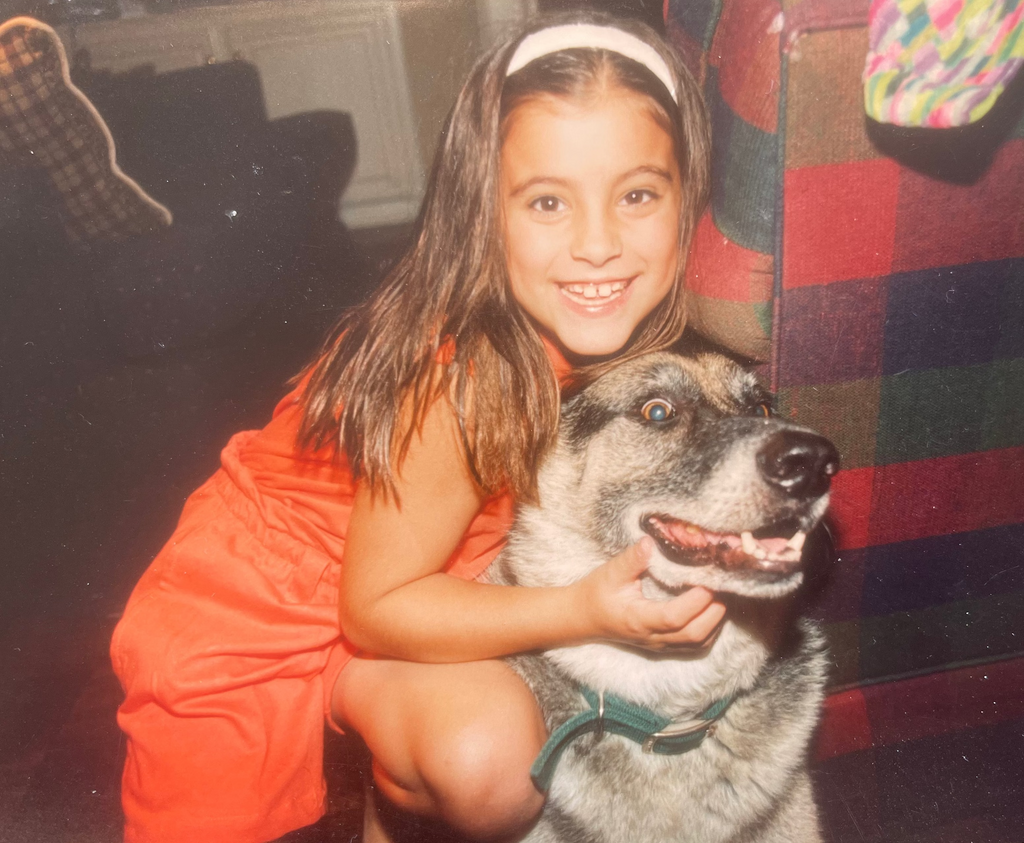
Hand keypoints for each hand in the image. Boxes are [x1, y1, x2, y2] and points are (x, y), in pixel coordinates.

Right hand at [572, 537, 725, 651]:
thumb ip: (632, 559)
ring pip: (697, 643)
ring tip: (721, 595)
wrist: (583, 618)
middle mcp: (652, 637)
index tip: (709, 579)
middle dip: (714, 612)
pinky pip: (694, 645)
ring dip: (715, 622)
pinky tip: (712, 610)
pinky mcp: (664, 645)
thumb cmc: (597, 593)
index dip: (696, 601)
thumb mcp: (610, 572)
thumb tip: (651, 542)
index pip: (674, 617)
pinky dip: (709, 629)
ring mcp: (659, 645)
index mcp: (639, 619)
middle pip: (693, 635)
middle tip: (722, 585)